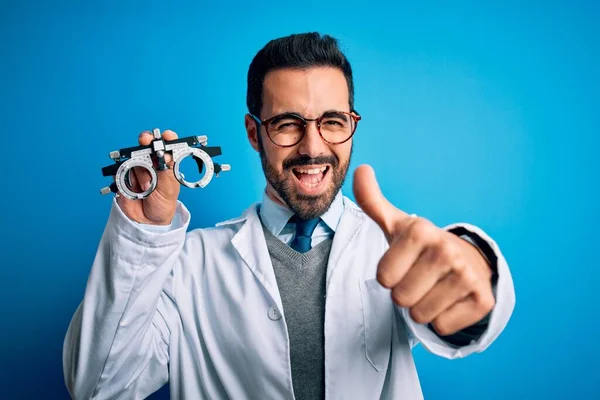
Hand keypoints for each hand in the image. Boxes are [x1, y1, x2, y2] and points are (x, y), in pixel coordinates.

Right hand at [116, 130, 180, 224]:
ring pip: (134, 158)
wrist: (147, 221)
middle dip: (147, 141)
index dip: (167, 138)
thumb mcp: (169, 189)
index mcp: (166, 163)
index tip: (167, 136)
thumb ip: (166, 171)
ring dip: (140, 171)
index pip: (167, 145)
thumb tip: (166, 155)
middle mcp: (151, 162)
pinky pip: (121, 170)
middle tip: (147, 141)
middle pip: (146, 145)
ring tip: (146, 188)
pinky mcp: (123, 175)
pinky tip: (134, 189)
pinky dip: (127, 178)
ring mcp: (136, 168)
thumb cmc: (163, 203)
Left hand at [353, 165, 494, 335]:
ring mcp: (468, 275)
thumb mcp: (396, 224)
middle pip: (400, 298)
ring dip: (422, 307)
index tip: (403, 263)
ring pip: (421, 315)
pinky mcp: (483, 299)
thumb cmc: (420, 246)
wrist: (467, 260)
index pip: (383, 277)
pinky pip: (442, 326)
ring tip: (433, 288)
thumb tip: (361, 168)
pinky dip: (442, 319)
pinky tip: (450, 300)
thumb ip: (371, 201)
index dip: (389, 275)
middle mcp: (446, 250)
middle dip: (405, 293)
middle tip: (418, 278)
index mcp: (421, 231)